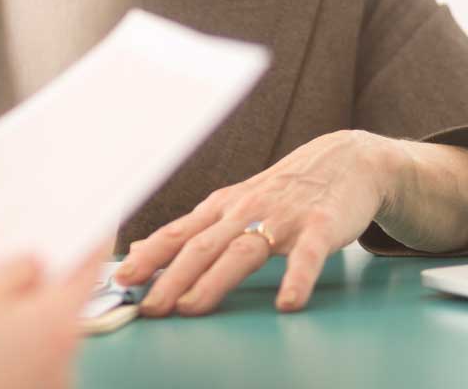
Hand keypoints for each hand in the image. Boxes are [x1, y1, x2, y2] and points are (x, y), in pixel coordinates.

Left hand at [115, 130, 398, 315]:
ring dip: (214, 281)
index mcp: (222, 207)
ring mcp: (282, 218)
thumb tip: (143, 248)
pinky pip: (306, 256)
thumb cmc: (283, 190)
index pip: (177, 233)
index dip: (148, 257)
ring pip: (242, 251)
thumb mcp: (234, 204)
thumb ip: (193, 230)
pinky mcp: (320, 226)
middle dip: (171, 277)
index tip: (122, 279)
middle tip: (150, 306)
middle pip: (202, 246)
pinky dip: (296, 279)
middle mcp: (246, 210)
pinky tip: (287, 302)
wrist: (345, 160)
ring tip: (192, 307)